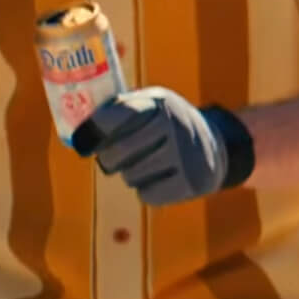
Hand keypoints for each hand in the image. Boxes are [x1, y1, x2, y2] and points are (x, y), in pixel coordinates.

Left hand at [70, 87, 250, 204]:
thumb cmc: (172, 125)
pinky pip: (148, 194)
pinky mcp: (191, 181)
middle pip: (117, 152)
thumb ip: (123, 109)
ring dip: (130, 174)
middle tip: (112, 160)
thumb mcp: (154, 105)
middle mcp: (174, 126)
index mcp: (160, 104)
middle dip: (109, 160)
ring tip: (144, 165)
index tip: (82, 145)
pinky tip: (159, 179)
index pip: (116, 115)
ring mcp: (185, 154)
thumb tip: (78, 128)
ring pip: (130, 175)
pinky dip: (147, 190)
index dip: (92, 131)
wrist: (220, 145)